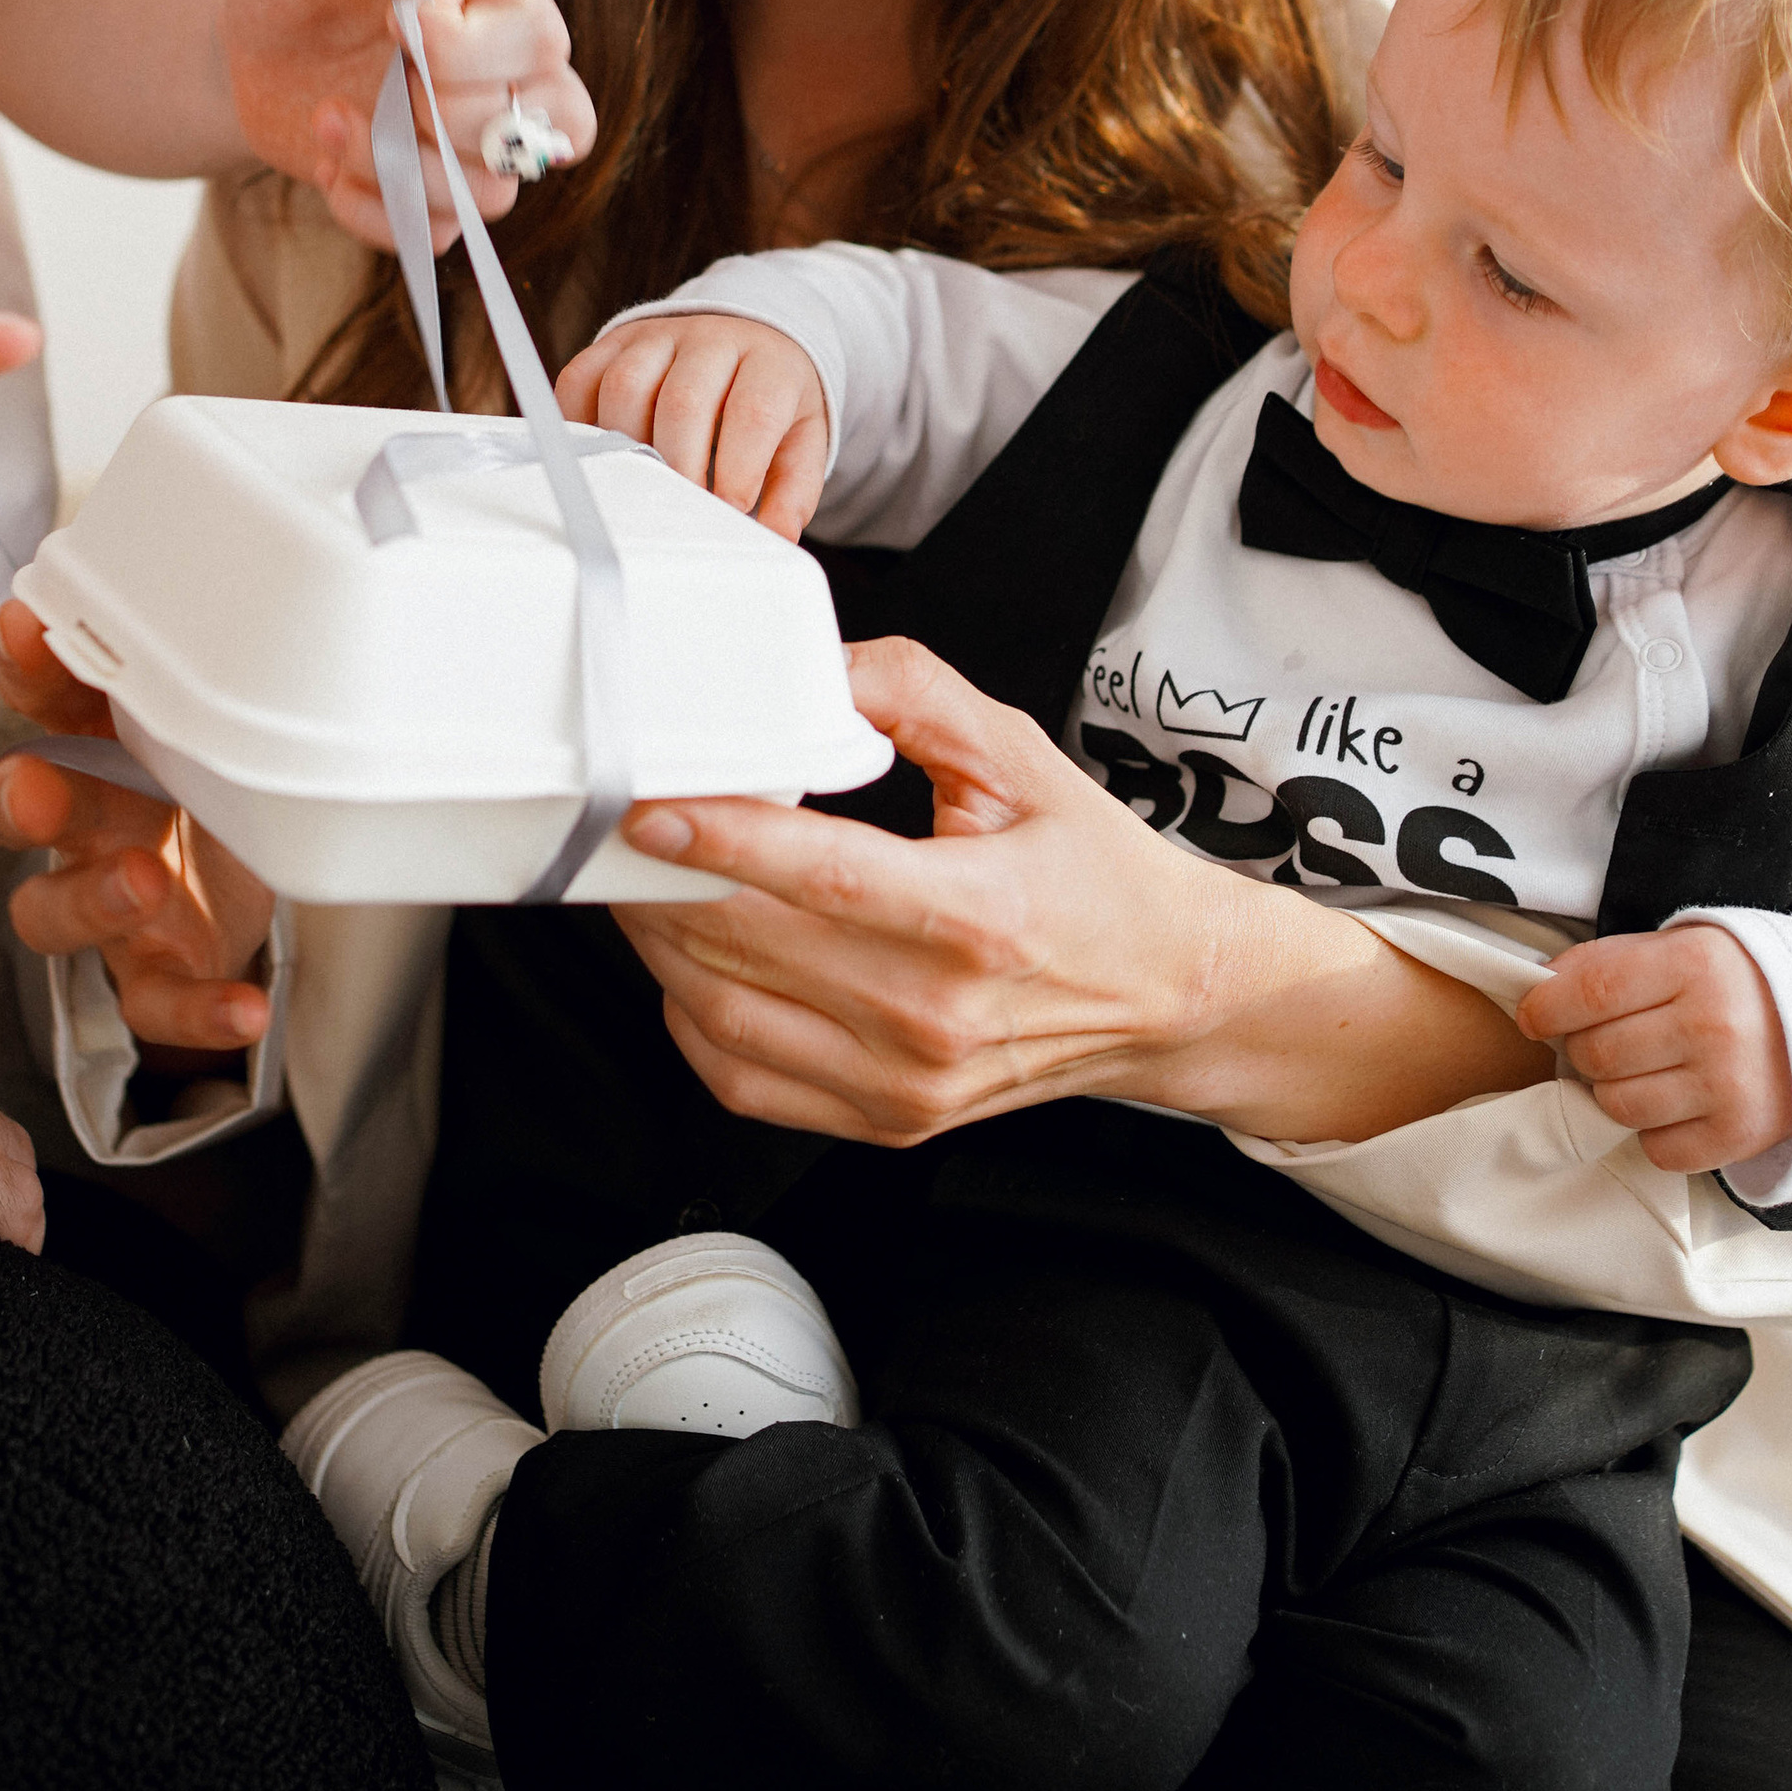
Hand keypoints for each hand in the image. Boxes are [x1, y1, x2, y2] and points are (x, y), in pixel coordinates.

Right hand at [0, 605, 272, 1054]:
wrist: (242, 885)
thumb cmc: (207, 784)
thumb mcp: (208, 720)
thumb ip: (198, 671)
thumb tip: (224, 586)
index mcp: (95, 744)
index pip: (44, 699)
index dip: (27, 668)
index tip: (23, 626)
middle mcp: (86, 824)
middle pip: (24, 809)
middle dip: (25, 797)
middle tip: (30, 790)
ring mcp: (113, 903)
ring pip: (58, 912)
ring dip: (95, 896)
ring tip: (144, 879)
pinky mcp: (155, 970)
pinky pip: (157, 1001)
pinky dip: (198, 1011)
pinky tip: (246, 1007)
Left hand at [222, 0, 595, 251]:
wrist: (253, 34)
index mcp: (504, 2)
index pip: (540, 44)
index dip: (463, 51)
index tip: (393, 23)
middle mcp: (509, 80)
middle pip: (527, 135)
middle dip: (431, 114)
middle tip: (375, 73)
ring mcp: (472, 146)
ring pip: (489, 199)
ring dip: (394, 167)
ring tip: (328, 117)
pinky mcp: (431, 195)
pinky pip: (433, 236)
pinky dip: (369, 207)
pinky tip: (328, 158)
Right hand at [557, 310, 829, 537]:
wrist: (746, 338)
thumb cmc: (770, 401)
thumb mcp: (800, 442)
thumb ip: (792, 492)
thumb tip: (774, 538)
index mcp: (769, 363)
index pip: (752, 412)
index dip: (738, 468)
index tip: (730, 511)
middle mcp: (712, 340)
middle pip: (683, 400)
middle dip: (679, 467)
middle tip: (682, 512)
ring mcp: (658, 337)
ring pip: (625, 386)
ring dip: (627, 450)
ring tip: (641, 491)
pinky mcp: (614, 343)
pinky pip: (581, 378)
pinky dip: (580, 426)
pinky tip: (604, 461)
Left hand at [610, 638, 1541, 1147]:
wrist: (1169, 994)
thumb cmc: (1095, 873)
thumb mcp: (1021, 757)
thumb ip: (913, 696)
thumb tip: (811, 671)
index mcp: (979, 917)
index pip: (823, 878)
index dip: (723, 839)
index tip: (650, 805)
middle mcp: (936, 1012)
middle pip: (750, 948)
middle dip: (663, 882)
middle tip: (622, 827)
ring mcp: (906, 1081)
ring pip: (727, 1016)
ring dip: (661, 946)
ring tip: (645, 883)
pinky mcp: (886, 1119)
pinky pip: (744, 1078)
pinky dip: (692, 1016)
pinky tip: (692, 960)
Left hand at [1517, 922, 1791, 1172]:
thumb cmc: (1737, 985)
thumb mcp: (1681, 947)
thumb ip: (1610, 963)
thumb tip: (1539, 988)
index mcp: (1695, 965)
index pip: (1592, 991)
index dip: (1547, 1007)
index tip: (1533, 1016)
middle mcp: (1713, 1025)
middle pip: (1597, 1053)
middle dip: (1583, 1049)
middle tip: (1606, 1041)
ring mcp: (1728, 1085)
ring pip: (1618, 1105)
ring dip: (1613, 1092)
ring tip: (1642, 1071)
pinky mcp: (1739, 1134)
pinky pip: (1657, 1149)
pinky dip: (1654, 1133)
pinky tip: (1676, 1103)